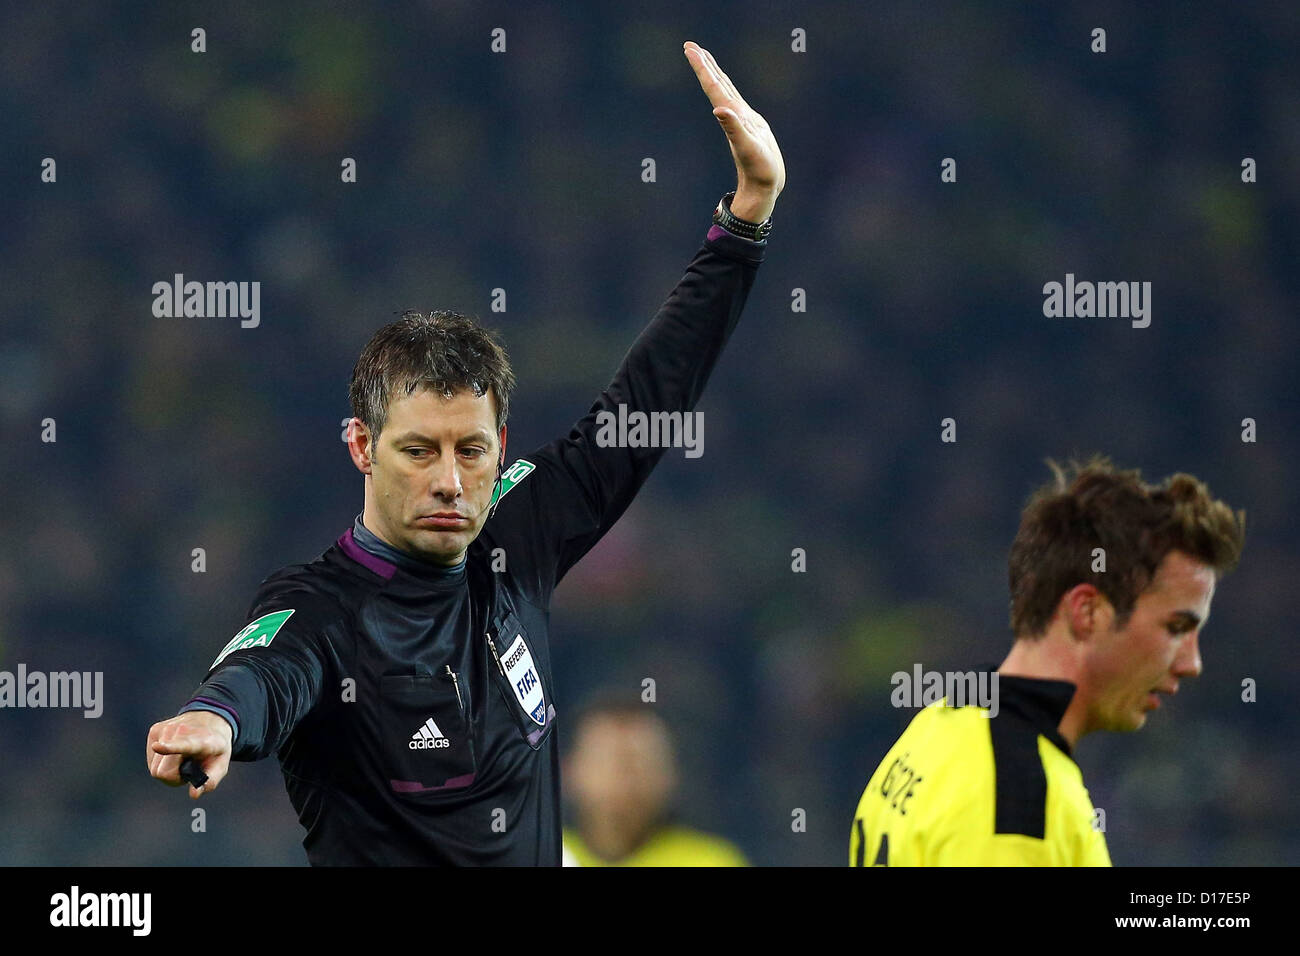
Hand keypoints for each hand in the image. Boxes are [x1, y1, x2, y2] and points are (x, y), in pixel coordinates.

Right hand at [147, 710, 232, 798]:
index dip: (170, 747)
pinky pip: (151, 760)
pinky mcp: (155, 730)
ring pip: (154, 768)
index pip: (183, 745)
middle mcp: (181, 731)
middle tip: (188, 770)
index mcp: (200, 740)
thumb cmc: (214, 747)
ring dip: (167, 771)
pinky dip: (161, 763)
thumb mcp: (221, 764)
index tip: (157, 747)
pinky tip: (173, 755)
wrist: (210, 720)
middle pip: (163, 772)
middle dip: (174, 778)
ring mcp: (166, 729)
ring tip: (181, 760)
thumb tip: (193, 794)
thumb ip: (210, 781)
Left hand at [683, 40, 784, 222]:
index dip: (702, 67)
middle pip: (716, 85)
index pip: (714, 87)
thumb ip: (734, 129)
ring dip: (714, 74)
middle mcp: (734, 116)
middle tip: (690, 46)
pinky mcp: (751, 126)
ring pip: (725, 91)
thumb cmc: (759, 172)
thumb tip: (718, 110)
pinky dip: (729, 89)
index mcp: (732, 116)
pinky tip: (726, 88)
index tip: (690, 49)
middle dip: (704, 65)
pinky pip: (736, 102)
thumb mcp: (748, 149)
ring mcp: (742, 121)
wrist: (763, 190)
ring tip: (705, 59)